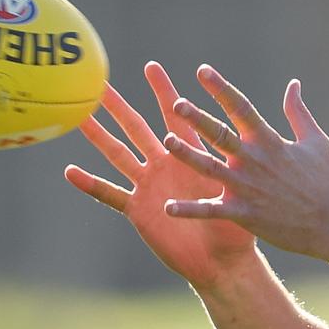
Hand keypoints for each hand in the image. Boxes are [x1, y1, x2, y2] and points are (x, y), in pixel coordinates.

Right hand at [65, 62, 256, 286]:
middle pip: (137, 128)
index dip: (164, 92)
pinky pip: (110, 195)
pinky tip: (69, 172)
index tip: (152, 66)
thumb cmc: (237, 224)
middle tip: (98, 82)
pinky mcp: (138, 210)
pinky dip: (90, 184)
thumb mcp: (238, 185)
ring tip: (78, 116)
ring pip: (118, 154)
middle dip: (119, 106)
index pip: (176, 115)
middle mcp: (166, 165)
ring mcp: (149, 186)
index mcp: (191, 155)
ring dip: (99, 136)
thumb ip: (239, 157)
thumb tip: (259, 128)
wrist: (224, 262)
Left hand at [162, 65, 328, 258]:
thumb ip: (298, 112)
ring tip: (166, 141)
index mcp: (269, 141)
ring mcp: (247, 187)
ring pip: (209, 168)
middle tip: (175, 102)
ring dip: (187, 154)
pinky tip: (166, 207)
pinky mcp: (243, 213)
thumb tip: (293, 84)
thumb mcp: (316, 141)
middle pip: (220, 134)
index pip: (241, 108)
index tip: (202, 71)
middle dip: (198, 118)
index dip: (221, 88)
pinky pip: (211, 211)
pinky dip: (189, 210)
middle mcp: (254, 161)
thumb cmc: (323, 180)